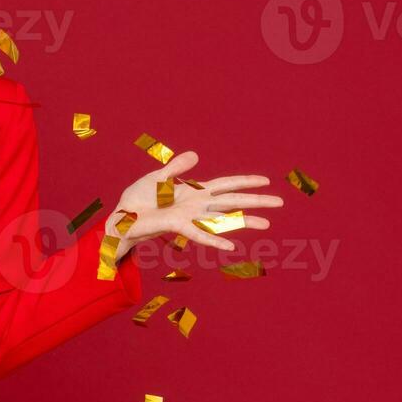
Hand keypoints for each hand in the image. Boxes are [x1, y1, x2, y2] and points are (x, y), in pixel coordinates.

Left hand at [108, 151, 281, 257]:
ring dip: (245, 221)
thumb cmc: (137, 200)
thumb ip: (177, 168)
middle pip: (232, 201)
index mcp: (194, 191)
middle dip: (256, 201)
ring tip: (267, 225)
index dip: (245, 181)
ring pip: (223, 218)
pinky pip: (199, 233)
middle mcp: (197, 205)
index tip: (266, 180)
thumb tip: (197, 155)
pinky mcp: (178, 226)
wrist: (121, 218)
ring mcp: (190, 217)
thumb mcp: (157, 177)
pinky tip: (231, 246)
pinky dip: (215, 239)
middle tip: (280, 202)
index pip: (226, 184)